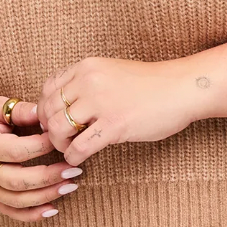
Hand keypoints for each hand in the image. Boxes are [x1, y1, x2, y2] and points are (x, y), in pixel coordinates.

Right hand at [0, 94, 84, 222]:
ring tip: (71, 186)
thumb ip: (19, 110)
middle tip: (74, 170)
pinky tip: (52, 209)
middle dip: (49, 177)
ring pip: (15, 200)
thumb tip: (45, 115)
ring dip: (45, 196)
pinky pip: (8, 211)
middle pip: (18, 181)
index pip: (17, 151)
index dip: (43, 146)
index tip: (62, 138)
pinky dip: (30, 215)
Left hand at [37, 56, 201, 165]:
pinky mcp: (115, 125)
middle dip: (49, 130)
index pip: (47, 89)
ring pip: (58, 129)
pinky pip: (79, 147)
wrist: (182, 88)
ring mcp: (101, 103)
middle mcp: (89, 81)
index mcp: (87, 67)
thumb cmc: (151, 84)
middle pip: (48, 111)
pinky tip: (80, 159)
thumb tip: (63, 106)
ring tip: (70, 149)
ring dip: (59, 145)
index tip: (53, 122)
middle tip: (60, 141)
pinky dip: (73, 156)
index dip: (44, 110)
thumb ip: (87, 83)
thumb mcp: (112, 72)